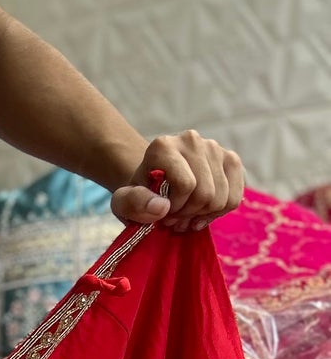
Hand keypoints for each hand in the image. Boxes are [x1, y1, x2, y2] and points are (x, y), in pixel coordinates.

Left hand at [111, 131, 244, 231]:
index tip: (162, 212)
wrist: (153, 183)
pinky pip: (234, 198)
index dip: (176, 208)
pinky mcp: (230, 159)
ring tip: (185, 216)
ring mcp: (214, 147)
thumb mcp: (124, 203)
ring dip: (202, 215)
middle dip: (188, 214)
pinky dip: (218, 213)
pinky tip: (202, 214)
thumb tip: (162, 207)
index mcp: (163, 146)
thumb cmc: (139, 195)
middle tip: (173, 218)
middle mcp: (191, 140)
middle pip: (206, 193)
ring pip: (221, 197)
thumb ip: (134, 203)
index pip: (186, 185)